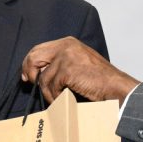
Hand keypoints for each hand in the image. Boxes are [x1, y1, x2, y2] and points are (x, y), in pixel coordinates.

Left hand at [21, 37, 138, 103]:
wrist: (115, 87)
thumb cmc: (99, 80)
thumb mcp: (78, 64)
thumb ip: (60, 63)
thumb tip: (37, 73)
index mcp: (68, 43)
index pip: (39, 49)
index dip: (29, 62)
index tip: (27, 75)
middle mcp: (65, 46)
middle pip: (34, 57)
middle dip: (30, 72)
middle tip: (30, 84)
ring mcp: (65, 57)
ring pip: (43, 77)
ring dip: (48, 92)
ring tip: (58, 97)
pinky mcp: (66, 70)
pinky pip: (50, 86)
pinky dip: (55, 96)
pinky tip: (65, 98)